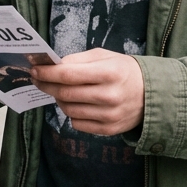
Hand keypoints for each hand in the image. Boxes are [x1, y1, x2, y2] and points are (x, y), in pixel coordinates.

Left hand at [30, 48, 144, 135]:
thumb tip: (54, 66)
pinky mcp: (108, 130)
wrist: (151, 94)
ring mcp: (109, 115)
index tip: (35, 70)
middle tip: (38, 79)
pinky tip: (76, 103)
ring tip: (60, 90)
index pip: (68, 74)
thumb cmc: (124, 71)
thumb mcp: (105, 56)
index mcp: (109, 73)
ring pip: (68, 109)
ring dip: (58, 99)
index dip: (47, 73)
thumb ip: (79, 60)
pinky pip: (77, 123)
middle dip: (46, 85)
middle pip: (65, 93)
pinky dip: (71, 113)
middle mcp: (109, 96)